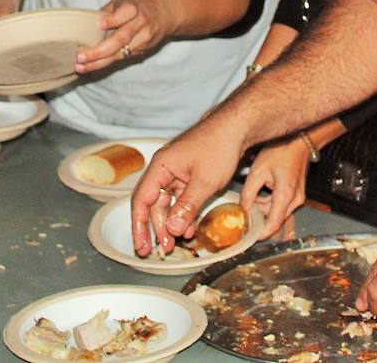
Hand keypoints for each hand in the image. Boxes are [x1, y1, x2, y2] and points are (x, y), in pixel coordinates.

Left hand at [75, 0, 180, 73]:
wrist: (167, 12)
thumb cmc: (139, 4)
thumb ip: (108, 11)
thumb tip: (87, 24)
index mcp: (135, 7)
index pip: (126, 13)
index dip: (113, 19)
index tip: (100, 24)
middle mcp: (141, 24)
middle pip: (121, 39)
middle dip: (99, 50)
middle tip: (81, 56)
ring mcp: (143, 39)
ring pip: (120, 54)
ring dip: (99, 62)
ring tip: (81, 66)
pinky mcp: (142, 50)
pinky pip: (122, 58)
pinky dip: (105, 63)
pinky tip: (90, 66)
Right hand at [130, 114, 246, 256]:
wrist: (237, 127)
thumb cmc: (219, 147)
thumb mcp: (204, 181)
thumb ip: (187, 207)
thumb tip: (172, 230)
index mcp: (161, 167)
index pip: (141, 200)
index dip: (139, 225)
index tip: (142, 245)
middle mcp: (164, 169)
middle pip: (153, 204)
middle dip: (157, 228)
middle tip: (162, 250)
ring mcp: (177, 172)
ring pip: (168, 202)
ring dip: (171, 223)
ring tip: (176, 244)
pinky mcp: (189, 174)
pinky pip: (181, 198)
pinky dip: (184, 214)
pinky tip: (190, 229)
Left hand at [239, 138, 310, 239]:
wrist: (299, 142)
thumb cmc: (281, 152)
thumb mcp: (258, 171)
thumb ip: (249, 193)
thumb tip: (243, 209)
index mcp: (285, 195)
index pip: (273, 224)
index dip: (261, 233)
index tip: (249, 236)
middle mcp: (295, 200)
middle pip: (275, 219)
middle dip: (260, 218)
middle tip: (244, 214)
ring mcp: (298, 198)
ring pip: (277, 212)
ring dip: (264, 209)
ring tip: (253, 196)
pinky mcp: (297, 195)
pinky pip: (282, 206)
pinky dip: (270, 203)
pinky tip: (262, 192)